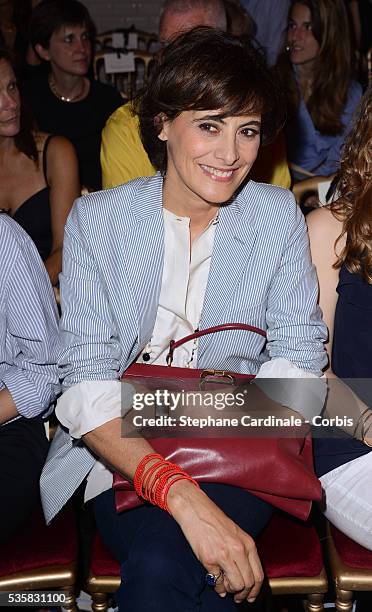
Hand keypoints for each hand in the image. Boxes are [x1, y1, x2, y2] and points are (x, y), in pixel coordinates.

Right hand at [168, 480, 263, 602]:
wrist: (195, 509)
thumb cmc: (214, 520)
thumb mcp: (236, 534)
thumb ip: (242, 554)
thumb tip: (242, 579)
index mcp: (247, 543)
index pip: (258, 575)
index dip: (255, 590)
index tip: (250, 596)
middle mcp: (239, 550)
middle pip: (249, 583)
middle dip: (243, 594)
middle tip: (236, 596)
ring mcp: (224, 555)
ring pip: (236, 585)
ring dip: (230, 590)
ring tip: (224, 585)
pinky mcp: (209, 558)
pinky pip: (217, 581)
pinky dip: (217, 585)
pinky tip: (214, 579)